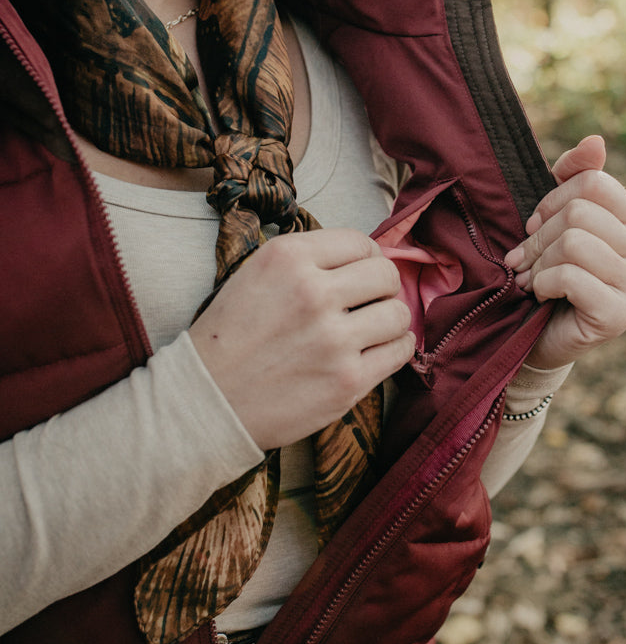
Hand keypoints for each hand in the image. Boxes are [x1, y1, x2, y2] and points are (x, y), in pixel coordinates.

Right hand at [190, 229, 414, 449]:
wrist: (207, 400)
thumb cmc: (231, 337)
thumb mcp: (255, 274)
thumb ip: (307, 261)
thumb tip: (367, 257)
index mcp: (288, 258)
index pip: (359, 242)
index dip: (366, 259)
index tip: (360, 274)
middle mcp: (313, 293)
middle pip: (385, 275)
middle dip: (383, 287)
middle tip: (369, 302)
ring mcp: (333, 339)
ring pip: (398, 314)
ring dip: (390, 320)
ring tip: (371, 329)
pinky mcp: (347, 380)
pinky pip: (400, 351)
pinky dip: (395, 348)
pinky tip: (378, 351)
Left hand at [504, 135, 625, 369]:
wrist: (537, 334)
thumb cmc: (548, 269)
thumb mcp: (554, 216)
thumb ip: (573, 175)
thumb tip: (595, 140)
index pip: (592, 183)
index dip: (550, 201)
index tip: (533, 226)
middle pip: (579, 214)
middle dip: (537, 237)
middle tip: (523, 260)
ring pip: (573, 244)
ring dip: (538, 264)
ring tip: (530, 279)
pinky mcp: (620, 316)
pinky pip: (571, 278)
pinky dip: (543, 285)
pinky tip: (541, 296)